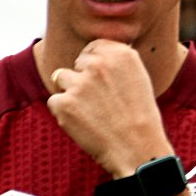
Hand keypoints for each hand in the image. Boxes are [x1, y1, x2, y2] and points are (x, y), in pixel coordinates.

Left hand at [47, 39, 173, 177]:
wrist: (138, 148)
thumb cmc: (140, 117)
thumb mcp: (138, 79)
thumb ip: (116, 62)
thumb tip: (93, 55)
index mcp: (121, 54)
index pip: (94, 46)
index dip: (95, 63)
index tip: (103, 80)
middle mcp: (99, 64)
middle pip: (77, 63)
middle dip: (83, 78)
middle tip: (101, 101)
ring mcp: (79, 83)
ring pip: (62, 78)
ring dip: (71, 93)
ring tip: (92, 112)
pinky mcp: (64, 103)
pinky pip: (55, 101)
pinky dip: (65, 112)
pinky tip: (84, 123)